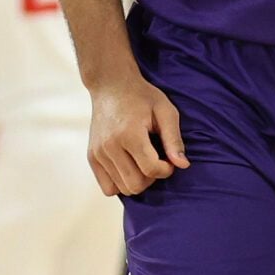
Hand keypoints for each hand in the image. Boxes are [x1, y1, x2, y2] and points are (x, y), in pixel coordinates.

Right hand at [87, 69, 188, 196]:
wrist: (111, 85)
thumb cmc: (142, 97)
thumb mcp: (165, 111)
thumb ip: (174, 139)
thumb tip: (183, 165)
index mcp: (129, 134)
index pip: (151, 169)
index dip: (166, 170)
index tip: (168, 159)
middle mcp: (110, 146)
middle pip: (136, 184)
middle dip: (152, 178)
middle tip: (156, 161)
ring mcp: (98, 153)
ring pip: (122, 189)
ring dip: (137, 181)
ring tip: (142, 163)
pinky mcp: (91, 157)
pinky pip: (108, 188)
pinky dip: (121, 183)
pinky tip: (129, 167)